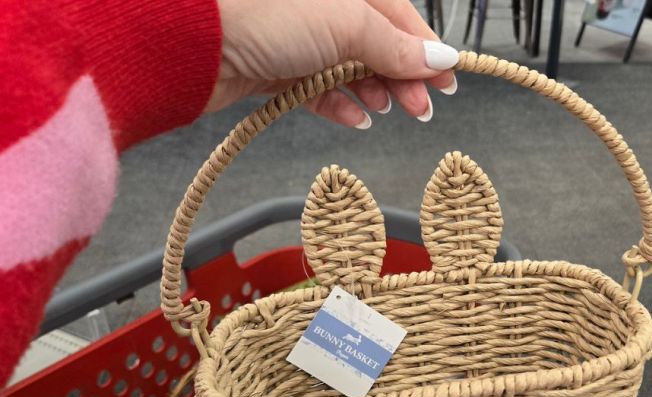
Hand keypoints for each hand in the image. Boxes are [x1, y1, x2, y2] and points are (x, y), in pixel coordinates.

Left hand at [210, 0, 458, 126]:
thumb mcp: (347, 24)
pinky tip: (354, 118)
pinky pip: (318, 90)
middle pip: (377, 45)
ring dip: (372, 93)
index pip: (399, 17)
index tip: (447, 81)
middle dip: (402, 78)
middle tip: (420, 108)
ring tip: (384, 111)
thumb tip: (439, 58)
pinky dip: (338, 105)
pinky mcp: (277, 69)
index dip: (426, 50)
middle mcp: (323, 9)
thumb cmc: (262, 14)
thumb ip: (395, 45)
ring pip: (350, 70)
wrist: (192, 43)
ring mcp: (299, 39)